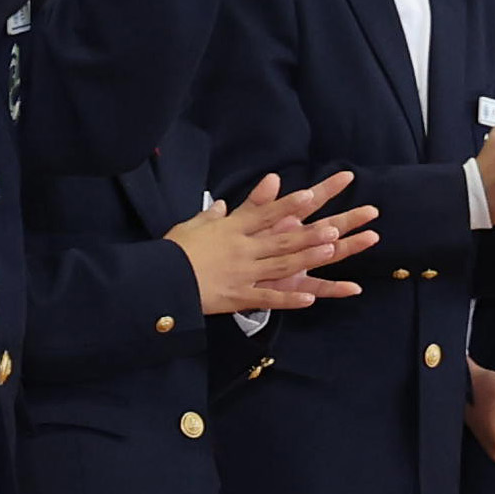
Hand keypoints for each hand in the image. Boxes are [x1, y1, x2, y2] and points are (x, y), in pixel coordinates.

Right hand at [172, 171, 372, 313]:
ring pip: (281, 265)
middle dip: (310, 233)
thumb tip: (222, 204)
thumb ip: (212, 215)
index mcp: (231, 229)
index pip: (264, 213)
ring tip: (330, 251)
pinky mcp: (239, 297)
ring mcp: (243, 273)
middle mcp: (242, 249)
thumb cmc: (173, 251)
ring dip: (307, 258)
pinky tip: (310, 299)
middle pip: (282, 239)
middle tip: (335, 227)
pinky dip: (289, 299)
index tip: (310, 195)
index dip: (288, 205)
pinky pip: (268, 298)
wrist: (159, 280)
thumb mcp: (192, 226)